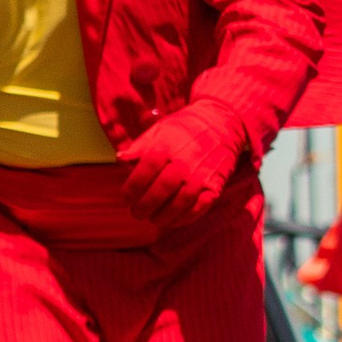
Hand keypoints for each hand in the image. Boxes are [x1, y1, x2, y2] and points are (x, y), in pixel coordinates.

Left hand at [123, 101, 244, 228]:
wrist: (221, 122)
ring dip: (163, 216)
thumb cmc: (184, 128)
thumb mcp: (159, 129)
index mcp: (166, 147)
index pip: (144, 171)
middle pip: (160, 191)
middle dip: (145, 207)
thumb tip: (120, 159)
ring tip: (154, 219)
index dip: (132, 189)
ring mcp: (201, 175)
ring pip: (179, 203)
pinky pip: (199, 207)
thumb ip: (139, 146)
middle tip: (137, 213)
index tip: (126, 197)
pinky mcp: (215, 185)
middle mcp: (183, 162)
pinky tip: (174, 219)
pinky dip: (184, 218)